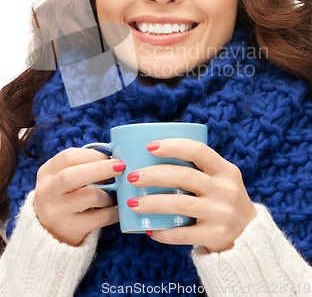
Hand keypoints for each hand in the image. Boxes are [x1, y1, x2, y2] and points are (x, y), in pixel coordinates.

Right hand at [34, 147, 124, 245]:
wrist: (50, 235)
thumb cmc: (65, 197)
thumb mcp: (63, 178)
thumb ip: (83, 166)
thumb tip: (114, 159)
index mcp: (46, 173)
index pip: (68, 157)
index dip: (92, 155)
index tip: (110, 156)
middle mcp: (47, 192)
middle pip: (71, 176)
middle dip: (100, 168)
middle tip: (120, 166)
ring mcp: (56, 213)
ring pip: (89, 197)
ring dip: (107, 194)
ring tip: (111, 196)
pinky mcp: (70, 230)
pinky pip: (100, 218)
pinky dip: (114, 211)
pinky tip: (117, 209)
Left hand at [126, 139, 256, 251]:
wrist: (250, 237)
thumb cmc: (223, 201)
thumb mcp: (221, 180)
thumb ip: (199, 168)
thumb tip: (152, 157)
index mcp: (226, 170)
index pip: (198, 150)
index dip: (173, 146)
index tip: (149, 146)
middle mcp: (226, 189)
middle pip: (184, 176)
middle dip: (153, 175)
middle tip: (132, 176)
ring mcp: (222, 213)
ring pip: (180, 204)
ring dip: (152, 203)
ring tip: (132, 203)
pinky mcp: (216, 235)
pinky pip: (183, 233)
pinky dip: (163, 232)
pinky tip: (149, 229)